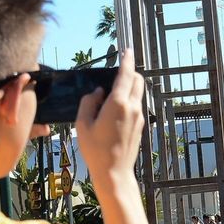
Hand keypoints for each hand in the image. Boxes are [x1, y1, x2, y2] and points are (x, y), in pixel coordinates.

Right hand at [76, 49, 145, 182]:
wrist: (114, 172)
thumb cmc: (95, 150)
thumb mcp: (83, 124)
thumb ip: (88, 102)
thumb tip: (98, 92)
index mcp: (118, 104)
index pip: (126, 74)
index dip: (127, 60)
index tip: (127, 50)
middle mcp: (132, 107)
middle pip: (137, 80)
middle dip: (130, 72)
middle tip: (118, 72)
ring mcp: (139, 117)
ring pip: (138, 93)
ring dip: (129, 86)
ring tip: (112, 94)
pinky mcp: (140, 126)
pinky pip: (136, 105)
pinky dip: (129, 100)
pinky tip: (115, 110)